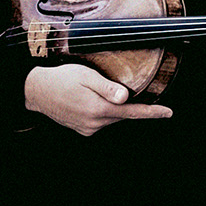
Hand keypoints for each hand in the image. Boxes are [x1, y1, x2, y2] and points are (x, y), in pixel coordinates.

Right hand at [23, 63, 171, 135]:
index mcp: (98, 109)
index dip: (152, 112)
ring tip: (94, 90)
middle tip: (114, 86)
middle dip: (127, 103)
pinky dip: (102, 111)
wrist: (37, 91)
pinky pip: (101, 121)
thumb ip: (107, 87)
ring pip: (112, 117)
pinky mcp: (83, 129)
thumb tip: (126, 97)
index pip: (132, 112)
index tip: (168, 113)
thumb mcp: (86, 75)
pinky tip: (89, 100)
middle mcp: (94, 122)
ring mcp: (88, 128)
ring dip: (112, 106)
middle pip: (123, 114)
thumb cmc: (61, 78)